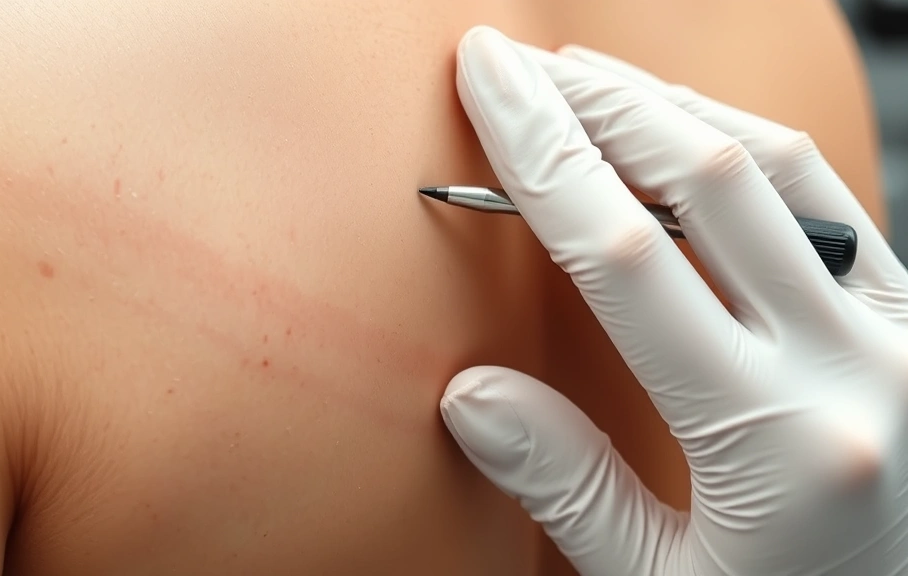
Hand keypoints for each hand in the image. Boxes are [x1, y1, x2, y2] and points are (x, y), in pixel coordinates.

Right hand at [439, 26, 907, 575]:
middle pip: (707, 181)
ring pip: (780, 168)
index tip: (488, 81)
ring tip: (588, 83)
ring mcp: (901, 333)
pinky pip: (828, 202)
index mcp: (773, 438)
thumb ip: (569, 489)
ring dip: (669, 111)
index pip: (624, 258)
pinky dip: (745, 150)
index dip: (543, 155)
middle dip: (599, 104)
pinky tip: (689, 139)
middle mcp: (852, 364)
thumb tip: (471, 394)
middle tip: (521, 64)